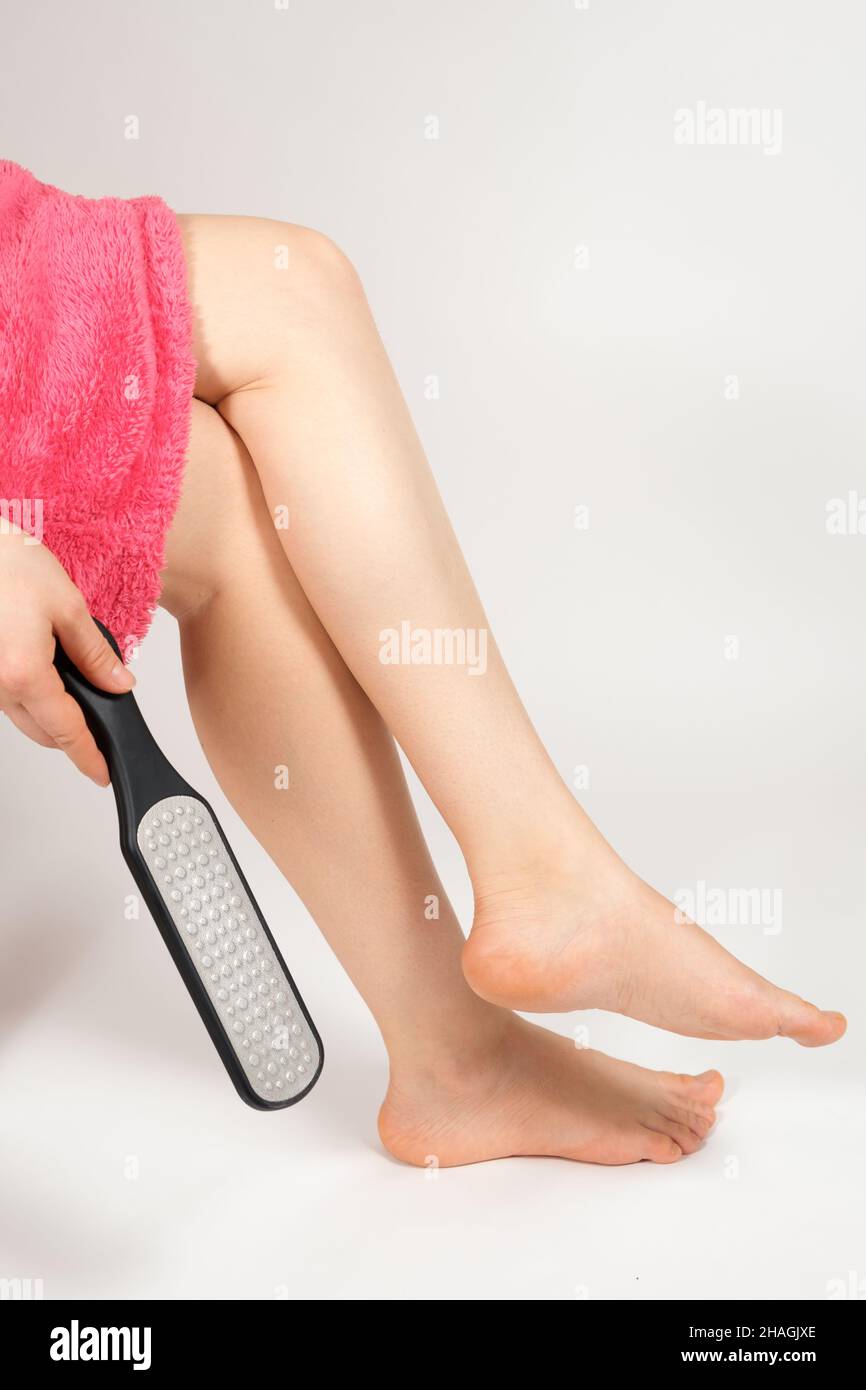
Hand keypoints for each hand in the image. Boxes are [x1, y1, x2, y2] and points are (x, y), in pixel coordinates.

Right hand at [0, 526, 135, 784]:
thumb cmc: (8, 565)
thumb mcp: (68, 607)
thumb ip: (96, 654)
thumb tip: (118, 684)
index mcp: (24, 675)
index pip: (66, 731)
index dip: (88, 756)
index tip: (101, 773)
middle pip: (42, 732)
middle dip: (72, 734)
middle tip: (100, 724)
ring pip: (22, 716)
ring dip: (48, 712)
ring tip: (74, 684)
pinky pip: (7, 697)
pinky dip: (29, 693)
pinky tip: (44, 668)